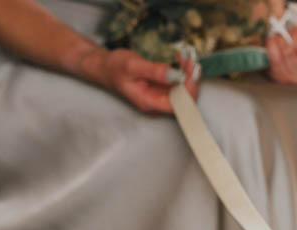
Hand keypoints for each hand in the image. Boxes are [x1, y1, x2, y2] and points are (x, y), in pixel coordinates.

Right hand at [79, 48, 199, 113]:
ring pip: (183, 90)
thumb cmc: (114, 67)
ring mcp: (160, 96)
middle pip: (184, 98)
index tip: (191, 72)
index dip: (188, 90)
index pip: (177, 104)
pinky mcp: (162, 88)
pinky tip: (183, 60)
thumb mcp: (132, 66)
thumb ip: (154, 71)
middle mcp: (157, 103)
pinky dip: (182, 71)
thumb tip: (175, 74)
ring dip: (188, 74)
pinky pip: (177, 83)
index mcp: (149, 102)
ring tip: (189, 57)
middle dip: (191, 80)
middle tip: (192, 61)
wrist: (105, 67)